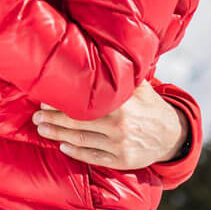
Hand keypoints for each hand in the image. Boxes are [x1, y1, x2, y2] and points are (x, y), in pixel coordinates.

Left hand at [33, 81, 188, 168]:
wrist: (173, 134)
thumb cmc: (150, 104)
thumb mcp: (140, 85)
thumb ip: (120, 74)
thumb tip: (100, 48)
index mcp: (122, 106)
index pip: (84, 104)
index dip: (62, 103)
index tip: (44, 99)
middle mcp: (119, 126)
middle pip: (78, 123)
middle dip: (54, 119)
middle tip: (36, 115)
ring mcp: (120, 145)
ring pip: (82, 141)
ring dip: (59, 135)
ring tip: (42, 129)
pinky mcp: (122, 161)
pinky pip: (94, 158)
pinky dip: (77, 153)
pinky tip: (62, 146)